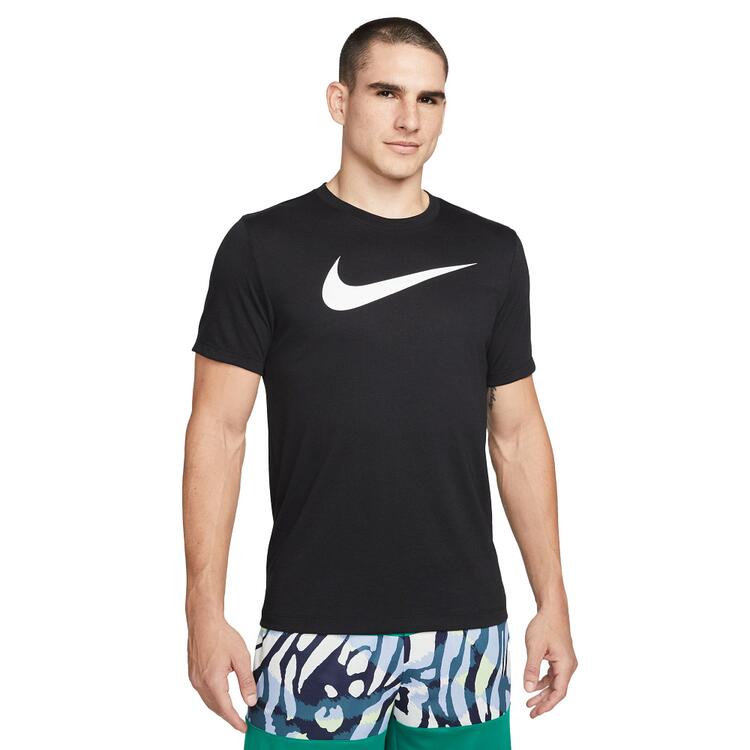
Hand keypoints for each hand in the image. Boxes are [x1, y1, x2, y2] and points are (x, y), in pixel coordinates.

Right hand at [187, 613, 256, 731]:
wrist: (204, 622)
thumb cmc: (222, 636)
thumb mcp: (241, 658)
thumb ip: (246, 681)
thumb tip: (250, 701)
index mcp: (213, 681)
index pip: (226, 709)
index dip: (235, 721)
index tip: (244, 728)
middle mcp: (201, 684)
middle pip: (216, 708)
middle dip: (228, 716)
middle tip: (241, 721)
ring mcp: (195, 679)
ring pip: (208, 701)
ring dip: (221, 708)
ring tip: (233, 711)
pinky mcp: (193, 673)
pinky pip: (203, 692)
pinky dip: (214, 698)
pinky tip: (222, 695)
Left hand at [522, 605, 577, 717]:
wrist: (552, 609)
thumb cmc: (545, 625)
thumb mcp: (534, 648)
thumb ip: (531, 669)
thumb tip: (528, 689)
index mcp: (565, 665)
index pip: (559, 692)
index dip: (547, 704)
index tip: (536, 712)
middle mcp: (569, 665)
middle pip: (557, 690)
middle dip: (544, 702)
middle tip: (531, 712)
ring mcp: (565, 661)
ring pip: (555, 683)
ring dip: (543, 692)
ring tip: (530, 701)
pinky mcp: (561, 657)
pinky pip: (554, 674)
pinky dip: (544, 681)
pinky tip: (534, 685)